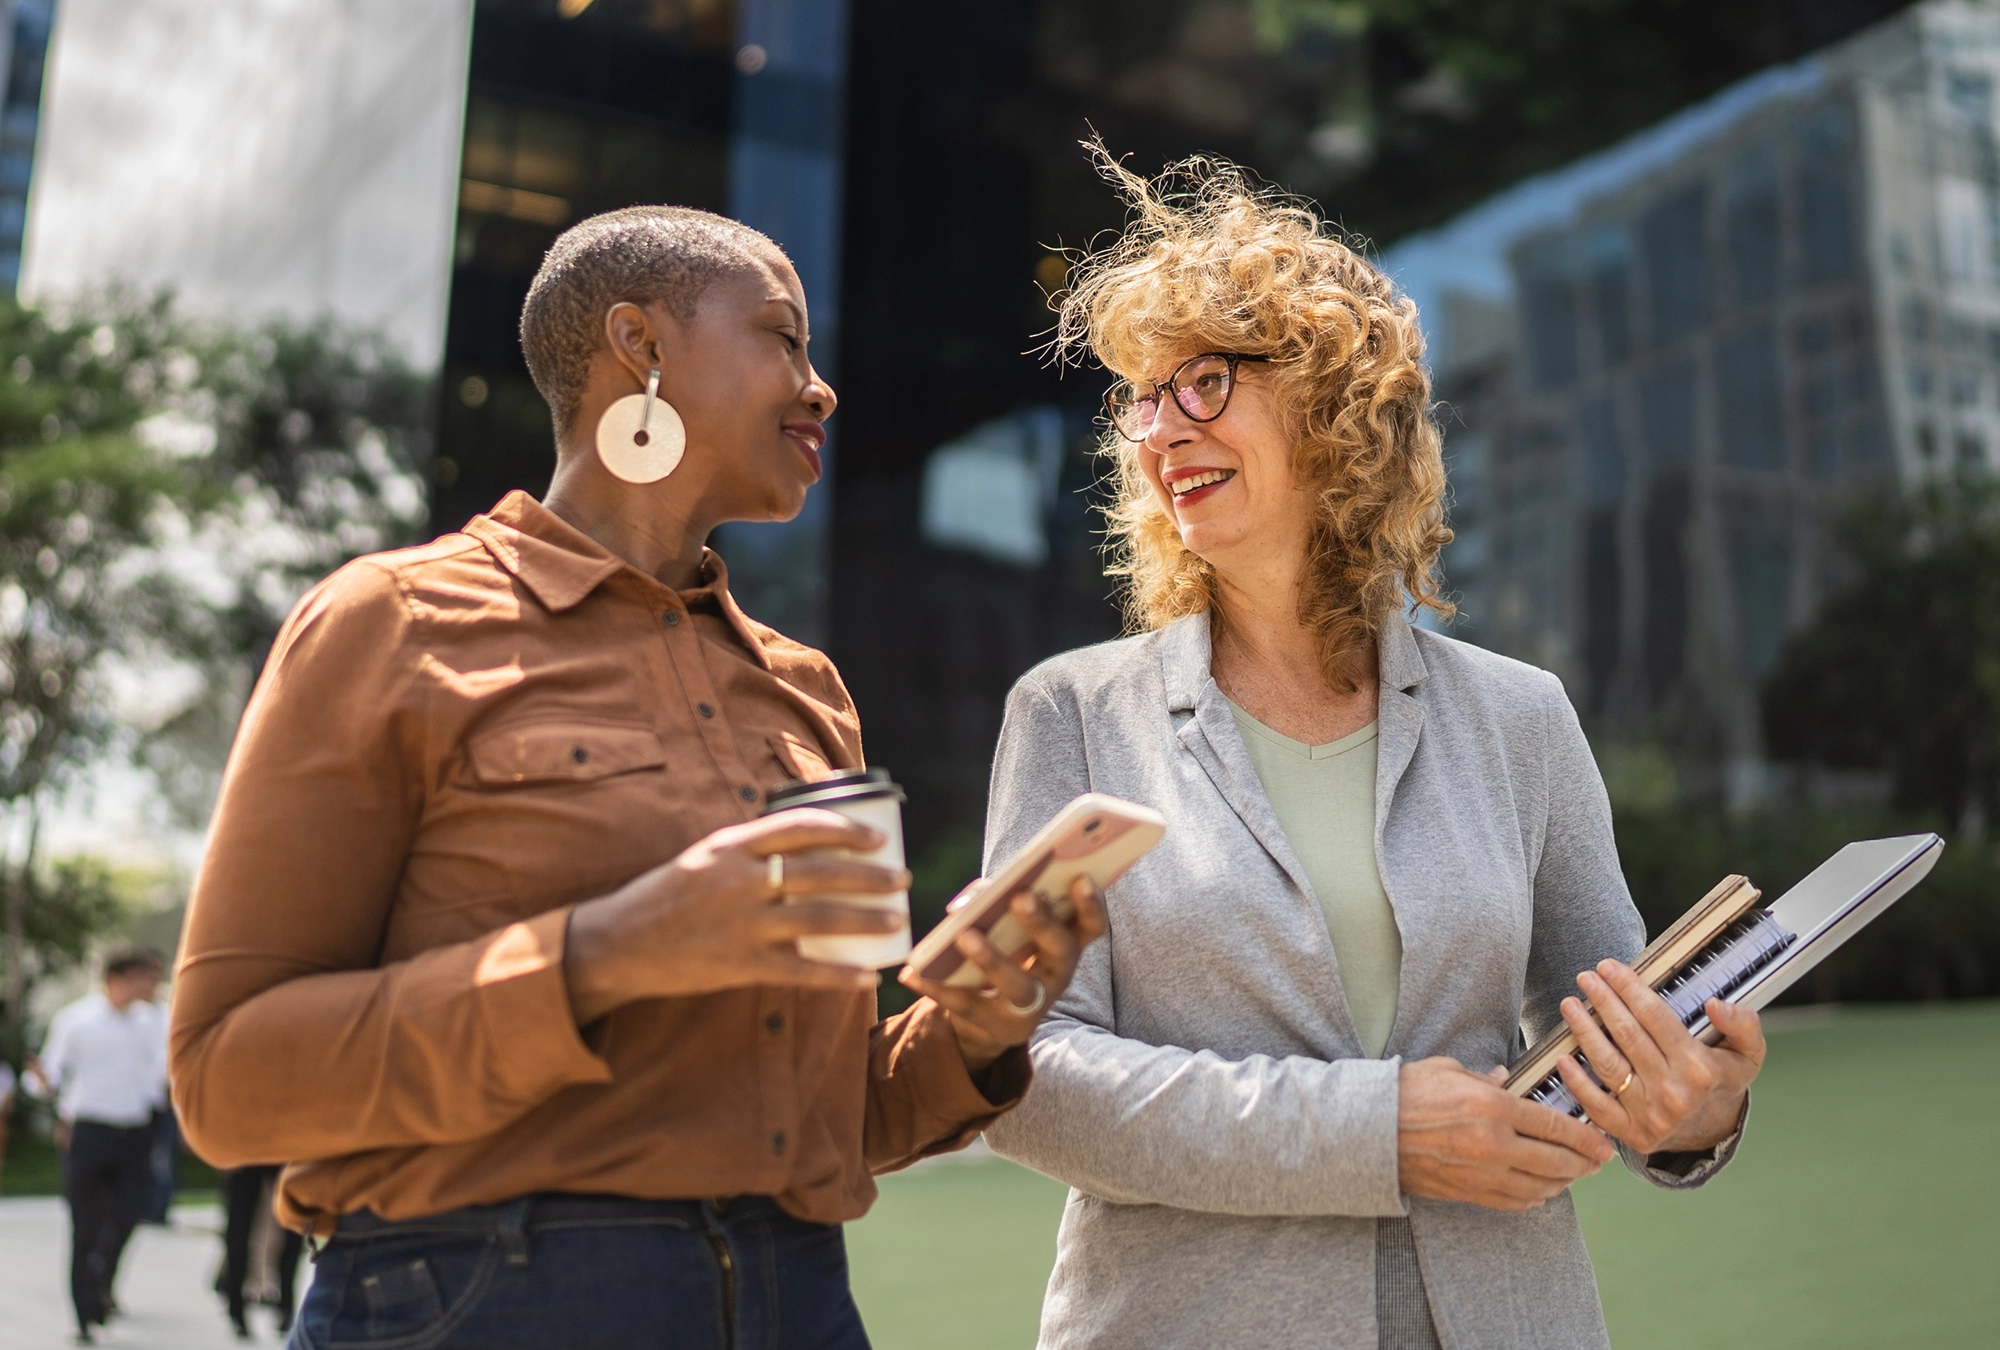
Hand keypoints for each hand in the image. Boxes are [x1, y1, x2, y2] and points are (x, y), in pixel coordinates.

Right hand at [564, 809, 909, 1022]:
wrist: (619, 944)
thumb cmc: (668, 895)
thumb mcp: (706, 856)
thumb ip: (751, 849)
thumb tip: (808, 841)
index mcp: (731, 846)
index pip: (801, 827)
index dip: (846, 830)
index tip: (879, 837)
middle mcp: (739, 880)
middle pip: (820, 873)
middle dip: (869, 876)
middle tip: (901, 879)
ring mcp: (741, 925)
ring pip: (818, 918)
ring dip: (865, 919)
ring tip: (896, 919)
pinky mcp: (739, 966)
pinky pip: (800, 970)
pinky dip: (838, 975)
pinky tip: (866, 978)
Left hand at [898, 875, 1107, 1076]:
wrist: (989, 1019)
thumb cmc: (1004, 951)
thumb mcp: (1009, 926)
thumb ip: (995, 901)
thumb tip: (975, 897)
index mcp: (1066, 944)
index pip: (1090, 926)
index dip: (1091, 904)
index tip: (1080, 877)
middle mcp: (1057, 976)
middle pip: (1059, 950)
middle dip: (1041, 923)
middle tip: (1020, 896)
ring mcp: (1029, 1005)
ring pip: (1017, 984)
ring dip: (992, 958)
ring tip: (964, 934)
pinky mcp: (996, 1025)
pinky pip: (965, 1004)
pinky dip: (935, 987)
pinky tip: (911, 972)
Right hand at [1398, 1057, 1614, 1210]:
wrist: (1367, 1131)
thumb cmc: (1404, 1093)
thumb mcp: (1447, 1069)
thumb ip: (1483, 1078)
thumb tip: (1505, 1079)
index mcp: (1491, 1106)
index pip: (1554, 1125)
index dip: (1585, 1136)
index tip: (1603, 1141)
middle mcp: (1494, 1144)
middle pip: (1556, 1161)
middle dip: (1584, 1163)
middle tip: (1599, 1161)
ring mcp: (1482, 1173)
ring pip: (1540, 1186)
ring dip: (1564, 1182)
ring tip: (1575, 1175)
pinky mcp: (1468, 1192)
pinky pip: (1513, 1202)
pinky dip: (1534, 1198)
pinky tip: (1542, 1192)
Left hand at [1555, 959, 1764, 1153]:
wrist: (1713, 1130)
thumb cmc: (1722, 1079)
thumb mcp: (1747, 1051)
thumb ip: (1741, 1023)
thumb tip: (1715, 1004)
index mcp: (1701, 1069)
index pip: (1655, 1017)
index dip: (1629, 988)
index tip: (1609, 967)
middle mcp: (1674, 1093)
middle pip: (1627, 1036)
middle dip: (1603, 1001)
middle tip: (1585, 978)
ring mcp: (1651, 1116)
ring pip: (1608, 1066)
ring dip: (1584, 1032)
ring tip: (1570, 1005)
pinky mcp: (1631, 1133)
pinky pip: (1597, 1106)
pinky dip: (1577, 1082)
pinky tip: (1563, 1058)